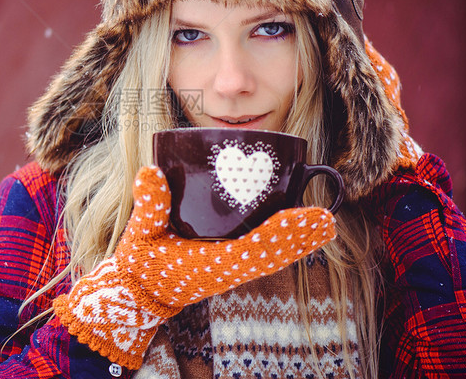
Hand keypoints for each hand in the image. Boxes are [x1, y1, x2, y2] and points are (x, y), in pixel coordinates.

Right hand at [53, 165, 335, 368]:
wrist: (139, 292)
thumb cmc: (140, 262)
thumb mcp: (139, 233)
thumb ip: (147, 205)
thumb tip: (150, 172)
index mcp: (207, 264)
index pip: (251, 249)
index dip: (279, 233)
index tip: (302, 216)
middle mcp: (225, 270)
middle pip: (271, 255)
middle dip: (299, 239)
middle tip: (326, 220)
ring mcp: (230, 270)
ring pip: (271, 257)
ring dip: (298, 242)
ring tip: (324, 223)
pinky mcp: (230, 265)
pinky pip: (264, 256)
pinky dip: (285, 244)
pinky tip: (302, 231)